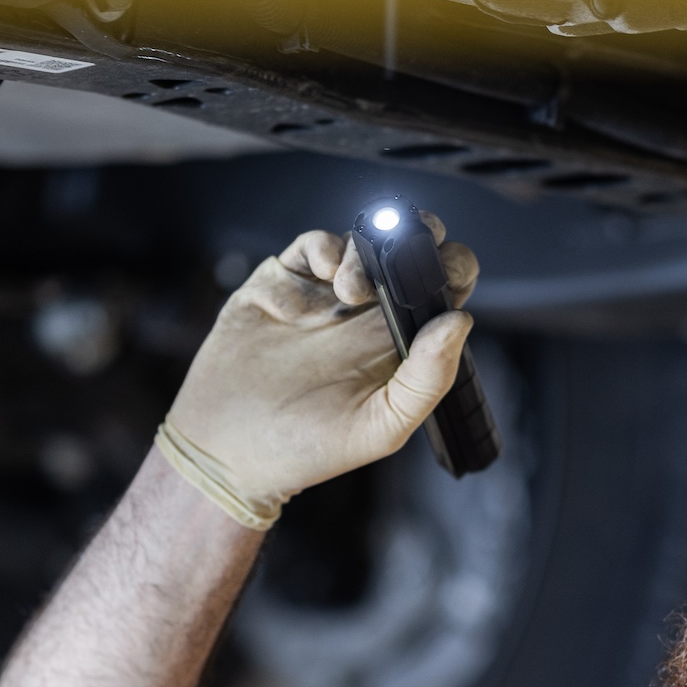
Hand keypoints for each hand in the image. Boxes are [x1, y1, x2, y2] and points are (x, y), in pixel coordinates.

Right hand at [160, 218, 477, 524]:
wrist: (227, 450)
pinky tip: (321, 279)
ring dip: (366, 253)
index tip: (444, 276)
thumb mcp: (381, 427)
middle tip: (406, 257)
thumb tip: (459, 322)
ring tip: (349, 291)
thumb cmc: (306, 450)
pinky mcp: (282, 284)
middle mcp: (366, 316)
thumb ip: (426, 378)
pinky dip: (322, 249)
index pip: (444, 290)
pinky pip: (312, 246)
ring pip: (362, 243)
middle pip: (410, 252)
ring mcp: (323, 296)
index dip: (453, 270)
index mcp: (399, 345)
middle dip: (418, 237)